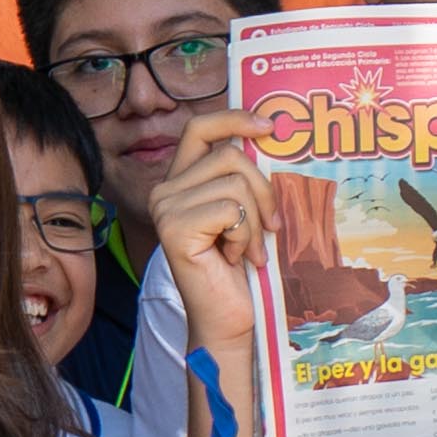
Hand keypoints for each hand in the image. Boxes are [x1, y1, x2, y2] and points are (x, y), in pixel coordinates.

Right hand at [147, 129, 265, 372]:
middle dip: (263, 189)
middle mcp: (164, 190)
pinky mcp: (174, 228)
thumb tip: (272, 136)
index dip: (234, 118)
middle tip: (270, 225)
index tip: (269, 126)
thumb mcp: (245, 212)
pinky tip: (234, 258)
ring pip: (234, 183)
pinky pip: (231, 210)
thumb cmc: (240, 269)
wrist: (227, 319)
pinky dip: (245, 235)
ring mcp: (165, 208)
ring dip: (254, 220)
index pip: (200, 128)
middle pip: (230, 155)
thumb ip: (244, 177)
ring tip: (247, 249)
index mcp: (181, 181)